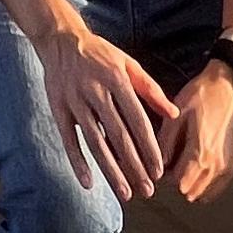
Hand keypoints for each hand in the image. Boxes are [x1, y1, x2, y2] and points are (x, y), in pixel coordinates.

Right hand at [40, 22, 179, 199]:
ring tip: (124, 192)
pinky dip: (77, 161)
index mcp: (117, 80)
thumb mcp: (128, 64)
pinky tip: (88, 182)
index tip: (158, 170)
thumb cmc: (100, 54)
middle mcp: (96, 92)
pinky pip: (69, 139)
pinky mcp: (58, 108)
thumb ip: (151, 89)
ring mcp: (75, 101)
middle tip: (147, 190)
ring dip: (110, 170)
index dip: (148, 147)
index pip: (137, 120)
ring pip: (95, 142)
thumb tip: (173, 113)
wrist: (60, 40)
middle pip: (118, 136)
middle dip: (134, 166)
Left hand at [163, 64, 232, 202]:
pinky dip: (204, 186)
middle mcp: (216, 165)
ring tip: (182, 165)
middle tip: (170, 163)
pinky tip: (196, 172)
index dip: (165, 176)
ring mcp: (227, 166)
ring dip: (190, 184)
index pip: (178, 183)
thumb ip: (166, 144)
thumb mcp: (176, 115)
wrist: (229, 86)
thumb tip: (158, 165)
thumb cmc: (201, 96)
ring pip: (203, 193)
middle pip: (189, 191)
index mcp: (200, 152)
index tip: (161, 163)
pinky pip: (217, 188)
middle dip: (176, 181)